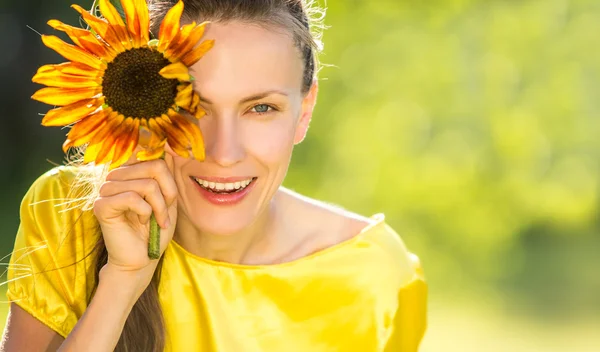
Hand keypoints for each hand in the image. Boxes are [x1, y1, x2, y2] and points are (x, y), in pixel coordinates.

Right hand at [93, 151, 177, 280]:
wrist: (142, 259)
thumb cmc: (154, 230)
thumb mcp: (167, 199)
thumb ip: (165, 174)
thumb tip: (167, 146)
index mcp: (130, 172)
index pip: (152, 154)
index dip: (168, 175)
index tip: (169, 197)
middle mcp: (116, 176)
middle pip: (155, 167)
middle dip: (168, 194)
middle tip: (164, 213)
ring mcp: (106, 189)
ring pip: (146, 184)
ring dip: (158, 207)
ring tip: (155, 220)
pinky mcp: (101, 205)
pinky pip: (132, 197)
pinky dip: (145, 212)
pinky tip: (141, 222)